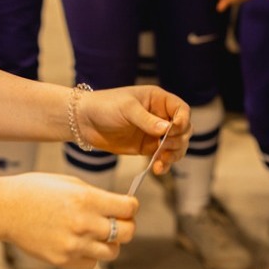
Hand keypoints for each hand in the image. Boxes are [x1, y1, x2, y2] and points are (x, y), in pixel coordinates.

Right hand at [0, 172, 138, 268]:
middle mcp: (84, 224)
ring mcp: (74, 245)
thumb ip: (97, 197)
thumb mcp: (70, 183)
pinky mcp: (64, 261)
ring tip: (97, 234)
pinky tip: (81, 243)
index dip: (131, 206)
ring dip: (110, 243)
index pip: (129, 208)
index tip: (126, 206)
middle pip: (127, 232)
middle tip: (117, 221)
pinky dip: (91, 255)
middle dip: (126, 225)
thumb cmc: (36, 191)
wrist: (6, 209)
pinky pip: (92, 263)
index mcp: (87, 199)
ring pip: (113, 252)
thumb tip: (120, 207)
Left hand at [75, 85, 189, 173]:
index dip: (183, 120)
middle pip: (184, 130)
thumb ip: (147, 120)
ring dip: (174, 155)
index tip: (174, 130)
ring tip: (161, 161)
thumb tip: (167, 130)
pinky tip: (158, 169)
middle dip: (178, 140)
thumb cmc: (105, 106)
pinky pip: (163, 157)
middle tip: (164, 146)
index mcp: (158, 100)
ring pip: (177, 146)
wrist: (84, 122)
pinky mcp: (147, 148)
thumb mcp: (127, 109)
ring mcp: (155, 133)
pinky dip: (165, 164)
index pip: (181, 110)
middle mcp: (160, 116)